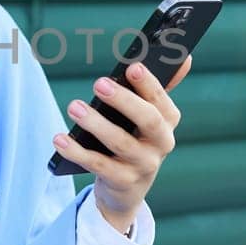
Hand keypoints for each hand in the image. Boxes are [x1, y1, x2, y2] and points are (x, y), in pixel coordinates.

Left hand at [53, 55, 191, 232]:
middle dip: (124, 101)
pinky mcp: (123, 181)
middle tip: (98, 83)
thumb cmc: (135, 139)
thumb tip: (185, 57)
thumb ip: (156, 88)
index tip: (132, 67)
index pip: (162, 101)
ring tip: (74, 107)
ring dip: (96, 124)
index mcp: (168, 122)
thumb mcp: (148, 116)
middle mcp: (162, 144)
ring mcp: (144, 165)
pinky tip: (60, 139)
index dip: (149, 84)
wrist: (126, 187)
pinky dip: (78, 152)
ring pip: (121, 143)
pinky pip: (99, 165)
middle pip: (148, 120)